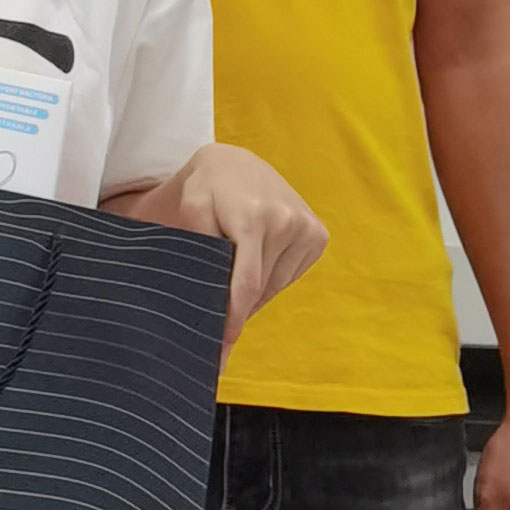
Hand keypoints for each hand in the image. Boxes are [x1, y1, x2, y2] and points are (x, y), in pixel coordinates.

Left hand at [107, 143, 327, 350]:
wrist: (237, 164)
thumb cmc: (205, 190)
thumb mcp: (191, 211)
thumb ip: (200, 253)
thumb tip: (210, 304)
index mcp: (254, 217)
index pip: (247, 282)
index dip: (234, 317)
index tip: (222, 345)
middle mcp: (288, 221)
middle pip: (261, 288)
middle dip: (239, 310)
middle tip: (217, 333)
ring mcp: (308, 228)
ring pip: (276, 285)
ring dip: (253, 296)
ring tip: (230, 289)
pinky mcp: (318, 234)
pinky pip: (290, 275)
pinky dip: (269, 281)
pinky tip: (253, 266)